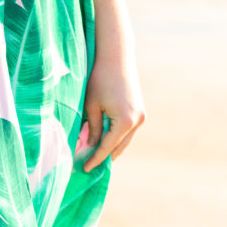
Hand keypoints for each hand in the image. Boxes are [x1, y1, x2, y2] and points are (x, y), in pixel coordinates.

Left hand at [82, 40, 146, 172]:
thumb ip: (92, 129)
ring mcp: (141, 117)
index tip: (85, 169)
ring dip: (111, 150)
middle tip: (89, 167)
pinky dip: (116, 140)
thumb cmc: (99, 79)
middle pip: (118, 148)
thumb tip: (90, 146)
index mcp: (125, 121)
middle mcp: (137, 121)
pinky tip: (104, 144)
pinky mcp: (140, 112)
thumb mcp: (91, 106)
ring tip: (96, 159)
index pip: (107, 147)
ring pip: (124, 142)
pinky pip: (127, 133)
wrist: (117, 57)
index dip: (95, 159)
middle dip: (103, 158)